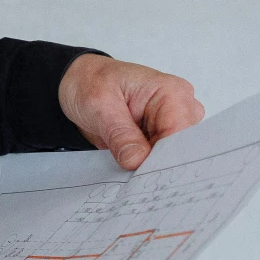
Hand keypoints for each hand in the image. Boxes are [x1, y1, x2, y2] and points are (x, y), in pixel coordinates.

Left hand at [58, 54, 204, 169]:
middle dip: (157, 164)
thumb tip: (137, 161)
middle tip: (132, 175)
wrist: (78, 84)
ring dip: (150, 167)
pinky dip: (144, 167)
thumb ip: (120, 134)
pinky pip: (159, 159)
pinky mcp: (160, 137)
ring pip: (172, 157)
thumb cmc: (90, 84)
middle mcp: (179, 108)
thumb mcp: (99, 106)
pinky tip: (129, 168)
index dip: (163, 156)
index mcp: (171, 92)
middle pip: (181, 148)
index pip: (180, 133)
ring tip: (127, 169)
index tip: (142, 171)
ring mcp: (171, 124)